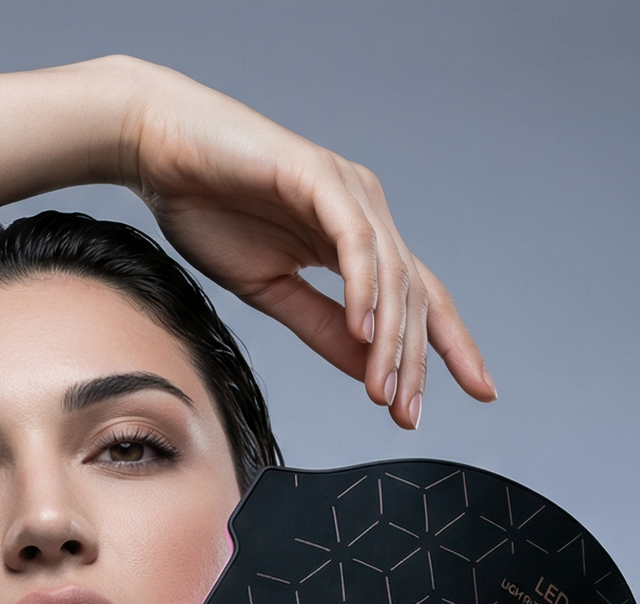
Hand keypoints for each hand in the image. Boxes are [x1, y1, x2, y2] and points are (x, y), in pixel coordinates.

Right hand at [116, 62, 495, 428]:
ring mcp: (348, 192)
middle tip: (408, 413)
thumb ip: (321, 329)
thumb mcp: (271, 291)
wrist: (162, 154)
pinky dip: (364, 289)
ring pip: (391, 275)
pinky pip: (356, 243)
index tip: (476, 392)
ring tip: (384, 389)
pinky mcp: (320, 177)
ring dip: (390, 339)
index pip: (419, 299)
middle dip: (418, 361)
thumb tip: (367, 370)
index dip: (448, 347)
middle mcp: (365, 213)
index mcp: (357, 240)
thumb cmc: (211, 211)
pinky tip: (362, 331)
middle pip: (415, 296)